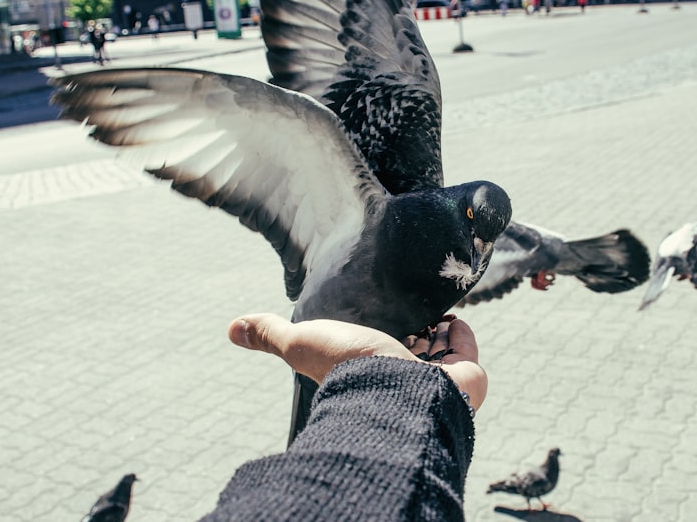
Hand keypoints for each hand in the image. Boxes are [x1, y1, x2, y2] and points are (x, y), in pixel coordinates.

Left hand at [228, 315, 486, 410]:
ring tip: (430, 309)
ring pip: (439, 348)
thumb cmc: (350, 370)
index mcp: (369, 371)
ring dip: (437, 328)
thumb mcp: (302, 343)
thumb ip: (271, 335)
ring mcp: (436, 379)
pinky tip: (451, 319)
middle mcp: (402, 379)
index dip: (377, 328)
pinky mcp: (466, 376)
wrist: (399, 391)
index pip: (375, 348)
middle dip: (410, 328)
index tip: (377, 307)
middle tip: (407, 306)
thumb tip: (231, 328)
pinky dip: (461, 332)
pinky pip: (465, 348)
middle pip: (409, 349)